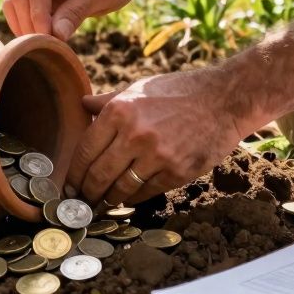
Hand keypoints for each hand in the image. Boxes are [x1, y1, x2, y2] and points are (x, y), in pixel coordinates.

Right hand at [4, 0, 147, 39]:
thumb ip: (76, 12)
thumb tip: (55, 35)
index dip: (38, 16)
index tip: (47, 40)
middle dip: (29, 24)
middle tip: (45, 48)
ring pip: (13, 2)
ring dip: (23, 25)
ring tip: (43, 45)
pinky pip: (19, 7)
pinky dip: (26, 24)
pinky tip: (41, 38)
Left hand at [65, 67, 257, 207]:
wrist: (224, 99)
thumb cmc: (179, 91)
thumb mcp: (140, 88)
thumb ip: (108, 101)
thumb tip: (82, 104)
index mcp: (119, 111)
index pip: (85, 151)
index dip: (74, 173)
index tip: (69, 185)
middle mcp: (134, 134)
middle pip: (98, 175)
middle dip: (86, 193)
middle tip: (80, 202)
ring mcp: (157, 155)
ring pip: (121, 189)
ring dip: (107, 201)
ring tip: (100, 204)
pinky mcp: (176, 171)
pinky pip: (146, 193)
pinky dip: (133, 198)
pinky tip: (127, 198)